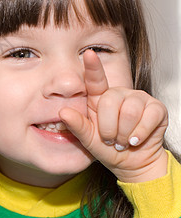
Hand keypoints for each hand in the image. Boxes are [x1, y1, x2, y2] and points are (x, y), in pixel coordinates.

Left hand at [59, 50, 167, 182]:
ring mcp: (138, 98)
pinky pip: (148, 117)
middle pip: (111, 101)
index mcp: (99, 98)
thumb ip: (77, 126)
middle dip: (109, 127)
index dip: (93, 67)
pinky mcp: (156, 108)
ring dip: (124, 133)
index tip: (88, 54)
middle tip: (111, 139)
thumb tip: (62, 113)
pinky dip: (140, 134)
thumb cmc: (108, 148)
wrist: (132, 163)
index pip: (95, 79)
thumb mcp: (88, 139)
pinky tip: (136, 140)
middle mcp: (118, 94)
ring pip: (130, 111)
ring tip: (123, 140)